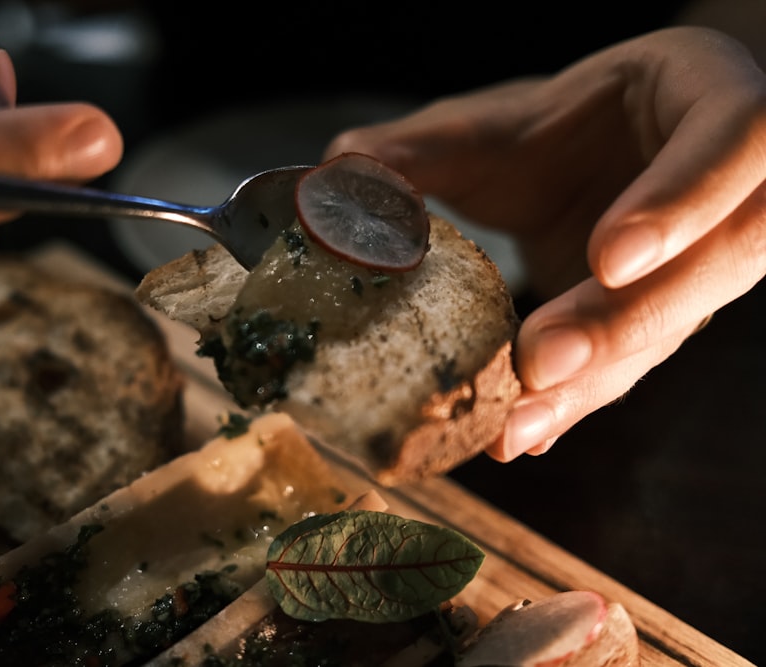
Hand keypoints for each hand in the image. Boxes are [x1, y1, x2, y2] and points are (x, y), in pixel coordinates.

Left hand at [324, 26, 765, 459]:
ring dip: (596, 382)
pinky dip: (577, 401)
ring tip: (518, 422)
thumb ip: (425, 147)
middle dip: (626, 322)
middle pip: (715, 267)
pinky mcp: (666, 321)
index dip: (679, 204)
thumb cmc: (558, 123)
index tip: (605, 258)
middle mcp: (738, 198)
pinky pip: (630, 366)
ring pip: (672, 331)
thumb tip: (337, 177)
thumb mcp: (494, 124)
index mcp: (717, 111)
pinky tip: (525, 433)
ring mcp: (709, 267)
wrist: (597, 152)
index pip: (731, 148)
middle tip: (540, 365)